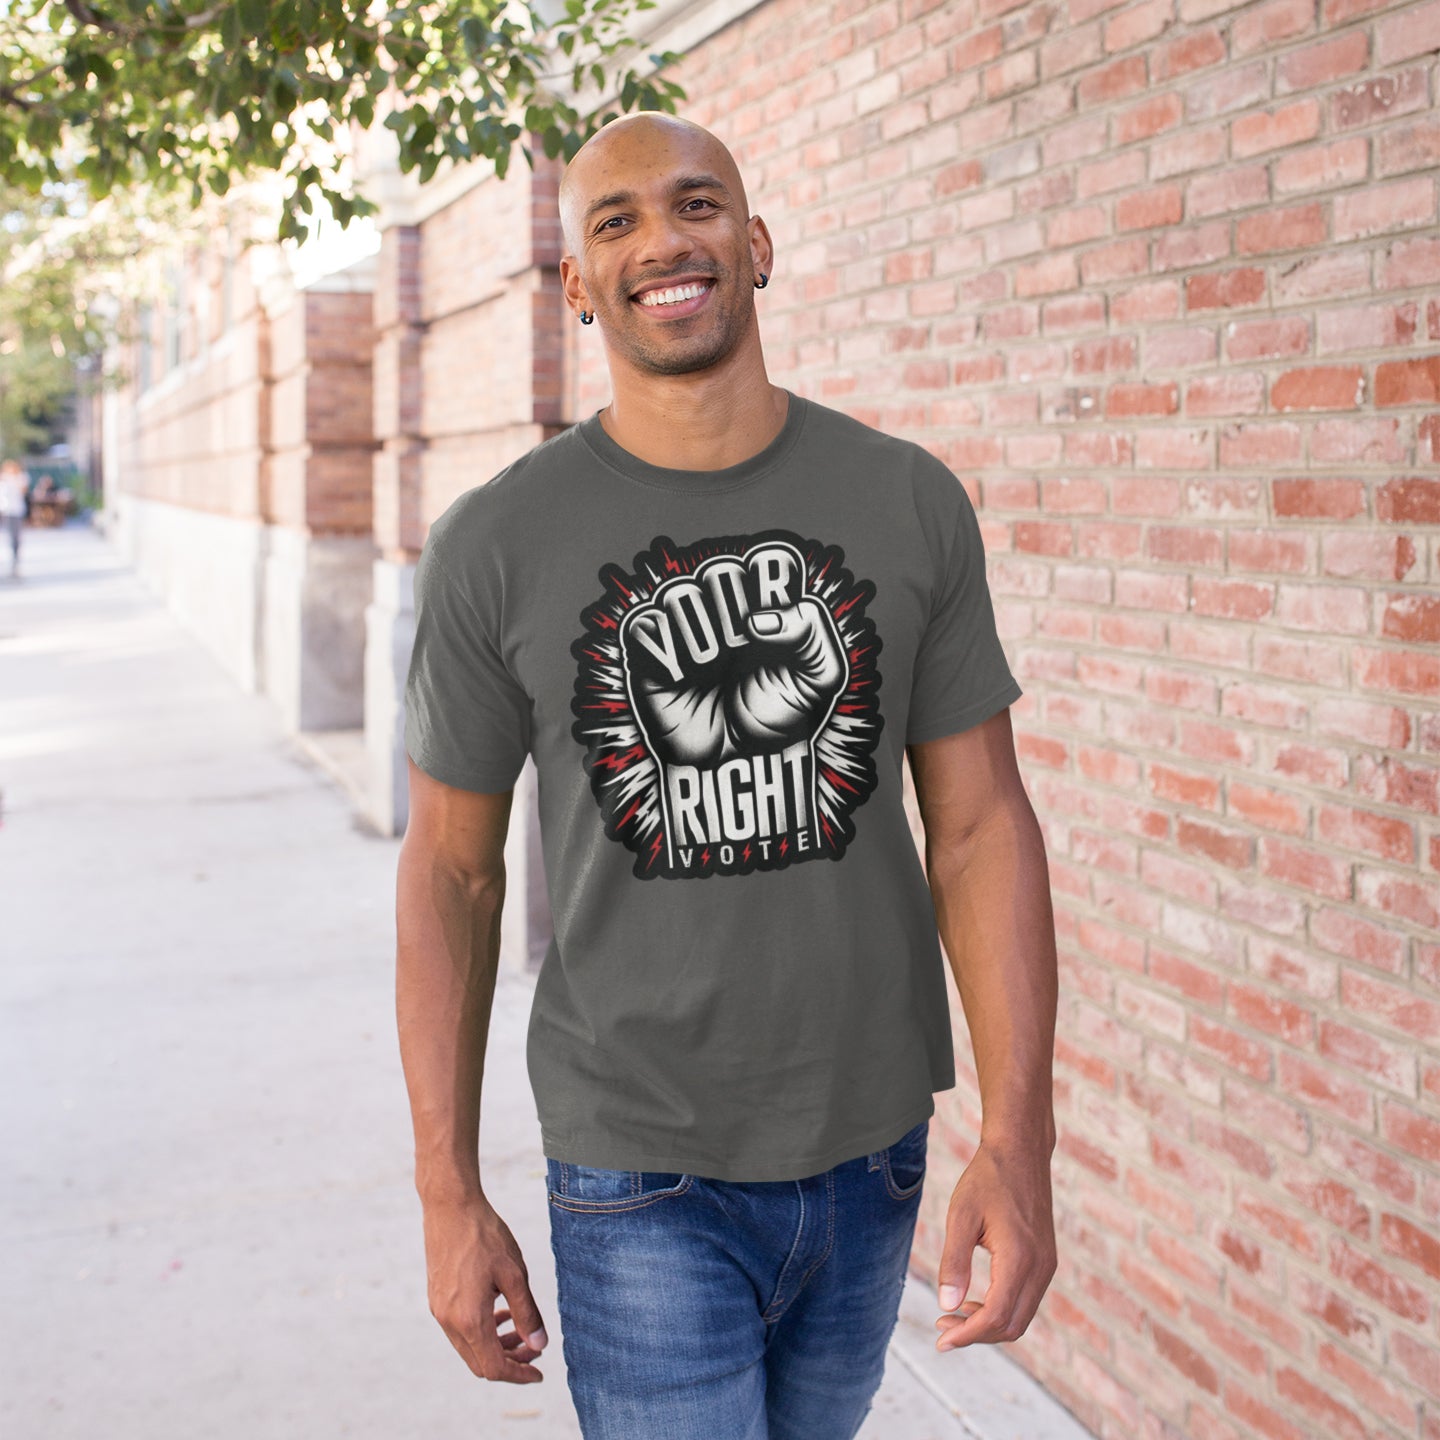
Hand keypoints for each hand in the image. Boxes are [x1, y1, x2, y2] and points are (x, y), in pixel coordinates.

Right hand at [422, 1193, 548, 1382]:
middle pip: (480, 1363)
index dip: (519, 1375)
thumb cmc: (484, 1236)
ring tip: (520, 1329)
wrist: (449, 1207)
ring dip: (496, 1346)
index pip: (494, 1367)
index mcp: (469, 1319)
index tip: (540, 1374)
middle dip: (510, 1362)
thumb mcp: (514, 1274)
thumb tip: (539, 1345)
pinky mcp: (437, 1299)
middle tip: (535, 1350)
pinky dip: (482, 1331)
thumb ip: (526, 1313)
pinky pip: (460, 1329)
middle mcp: (449, 1322)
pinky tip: (500, 1311)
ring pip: (469, 1347)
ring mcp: (439, 1311)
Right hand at [620, 544, 845, 768]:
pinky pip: (645, 627)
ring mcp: (686, 632)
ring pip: (681, 594)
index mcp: (764, 605)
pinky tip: (681, 676)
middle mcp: (724, 611)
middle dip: (734, 609)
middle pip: (719, 572)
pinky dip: (664, 650)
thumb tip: (757, 618)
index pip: (764, 562)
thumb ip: (808, 632)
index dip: (768, 580)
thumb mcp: (819, 678)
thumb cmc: (779, 715)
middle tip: (742, 647)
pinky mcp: (652, 657)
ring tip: (710, 665)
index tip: (772, 617)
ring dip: (700, 630)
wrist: (742, 761)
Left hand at [933, 1138, 1056, 1349]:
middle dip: (976, 1335)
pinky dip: (1002, 1310)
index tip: (940, 1340)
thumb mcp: (961, 1215)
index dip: (968, 1335)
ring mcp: (1047, 1265)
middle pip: (1012, 1326)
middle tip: (942, 1327)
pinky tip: (975, 1300)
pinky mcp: (1046, 1260)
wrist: (1020, 1151)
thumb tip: (947, 1306)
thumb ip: (954, 1261)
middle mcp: (1040, 1267)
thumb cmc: (987, 1179)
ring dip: (989, 1324)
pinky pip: (1026, 1300)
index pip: (996, 1317)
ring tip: (954, 1315)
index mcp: (1019, 1258)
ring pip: (1021, 1316)